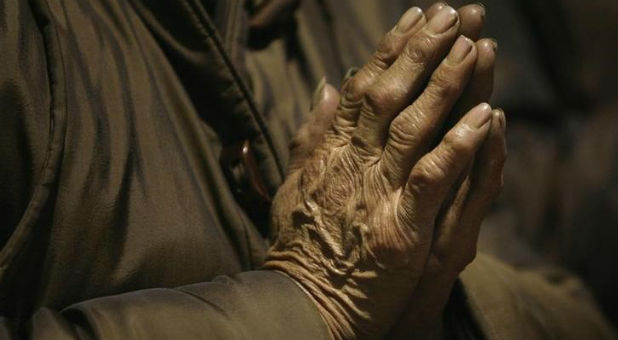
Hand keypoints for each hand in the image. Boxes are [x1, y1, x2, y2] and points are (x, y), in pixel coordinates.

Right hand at [264, 4, 503, 338]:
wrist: (300, 302)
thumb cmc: (301, 245)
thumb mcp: (293, 184)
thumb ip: (310, 134)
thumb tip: (326, 85)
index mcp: (329, 152)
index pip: (361, 89)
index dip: (390, 50)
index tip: (415, 17)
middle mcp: (351, 164)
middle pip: (388, 96)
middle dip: (422, 51)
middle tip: (451, 14)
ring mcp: (375, 194)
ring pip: (412, 128)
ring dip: (445, 85)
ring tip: (472, 47)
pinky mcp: (398, 229)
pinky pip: (431, 179)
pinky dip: (457, 146)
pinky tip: (485, 117)